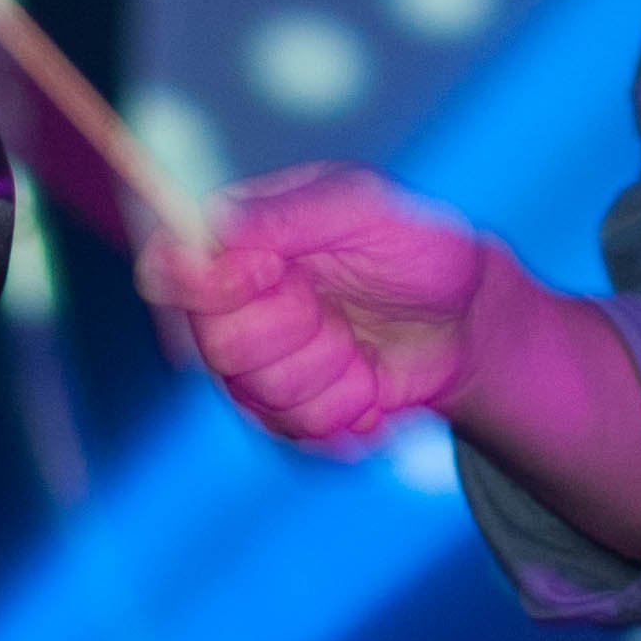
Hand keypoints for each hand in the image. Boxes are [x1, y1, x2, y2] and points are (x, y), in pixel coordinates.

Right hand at [136, 163, 493, 453]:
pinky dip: (345, 410)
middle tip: (339, 311)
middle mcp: (236, 300)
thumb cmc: (420, 248)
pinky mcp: (284, 408)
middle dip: (297, 334)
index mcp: (243, 236)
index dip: (213, 284)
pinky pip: (292, 431)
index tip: (272, 274)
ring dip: (330, 375)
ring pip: (258, 395)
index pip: (175, 266)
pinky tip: (370, 384)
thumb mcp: (367, 209)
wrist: (465, 323)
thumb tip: (215, 222)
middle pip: (217, 345)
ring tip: (362, 347)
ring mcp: (259, 358)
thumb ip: (291, 214)